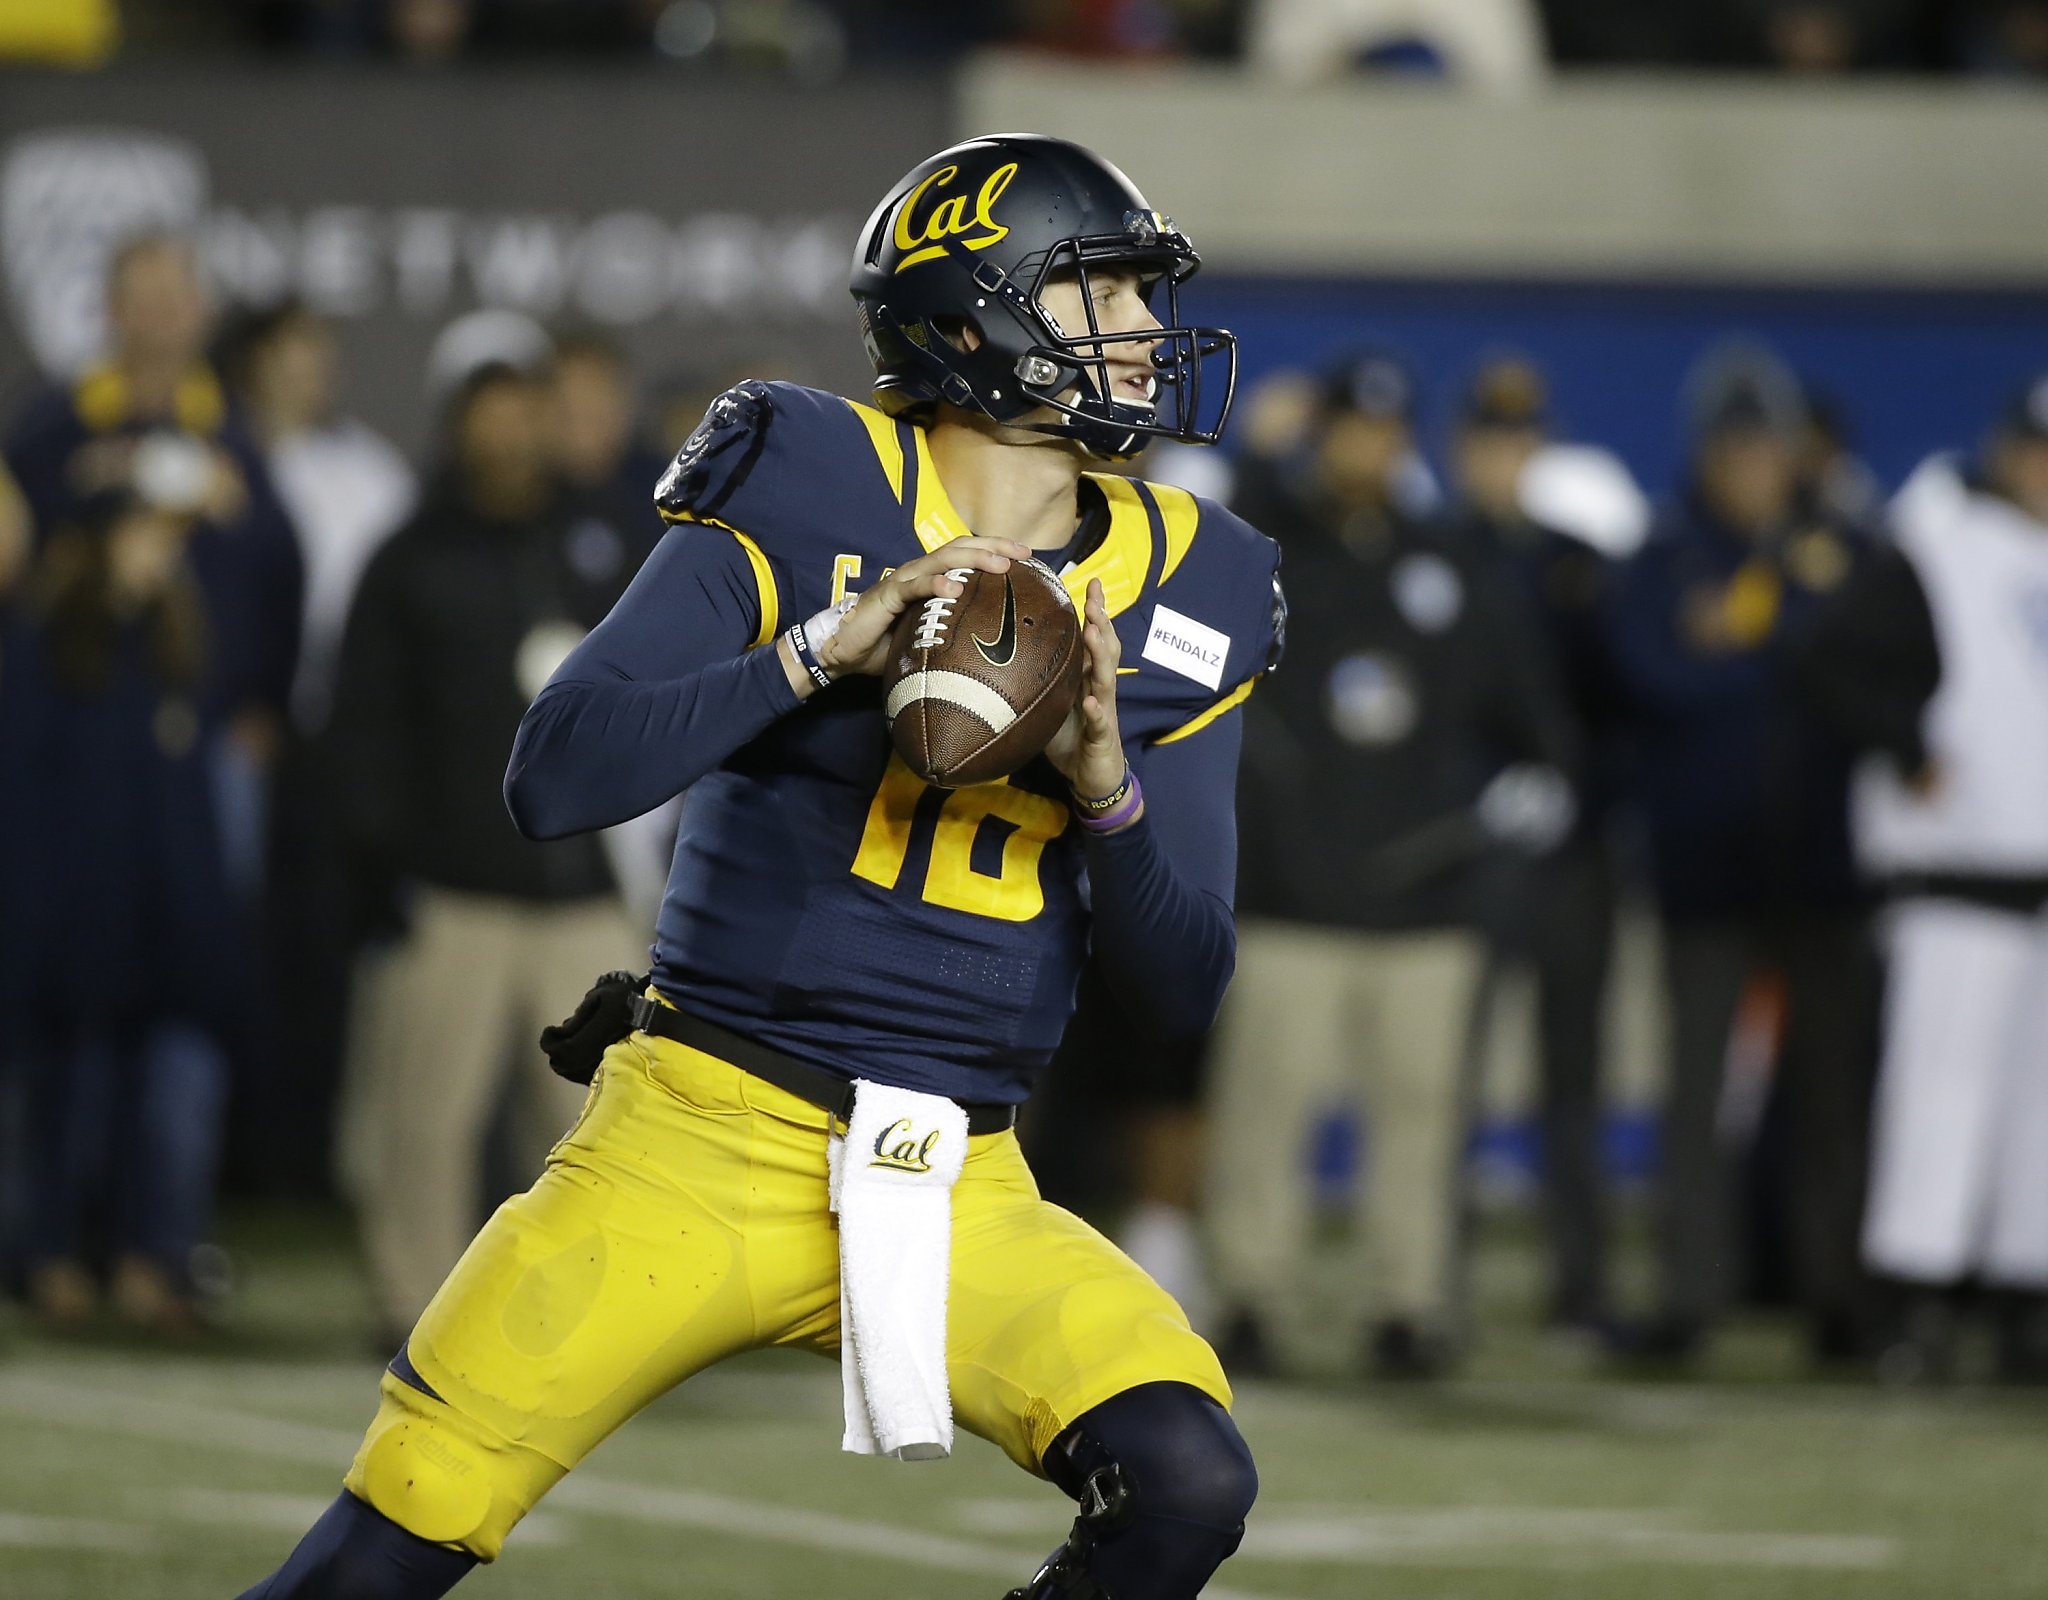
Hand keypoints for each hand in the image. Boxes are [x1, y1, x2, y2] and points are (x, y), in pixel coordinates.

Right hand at [776, 535, 1030, 695]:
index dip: (996, 550)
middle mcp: (918, 572)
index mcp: (930, 577)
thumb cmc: (886, 646)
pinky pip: (914, 586)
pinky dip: (935, 584)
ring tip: (999, 565)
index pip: (967, 554)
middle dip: (994, 546)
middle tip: (1024, 553)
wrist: (842, 651)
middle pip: (960, 548)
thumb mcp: (928, 637)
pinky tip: (955, 588)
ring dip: (973, 559)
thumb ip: (954, 632)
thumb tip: (992, 647)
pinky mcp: (886, 595)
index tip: (1027, 556)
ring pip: (941, 559)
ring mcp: (903, 580)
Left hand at [1044, 579, 1127, 798]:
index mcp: (1086, 678)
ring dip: (1100, 654)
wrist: (1091, 778)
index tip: (1091, 582)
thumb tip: (993, 661)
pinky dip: (1096, 711)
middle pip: (1104, 649)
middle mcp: (1098, 688)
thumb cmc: (1069, 739)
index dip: (1095, 611)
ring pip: (1106, 678)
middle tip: (1095, 598)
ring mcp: (1104, 711)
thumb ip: (1033, 682)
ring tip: (1094, 632)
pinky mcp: (1102, 737)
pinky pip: (1099, 722)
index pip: (1092, 638)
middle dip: (1101, 622)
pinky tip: (1091, 702)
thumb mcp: (1047, 705)